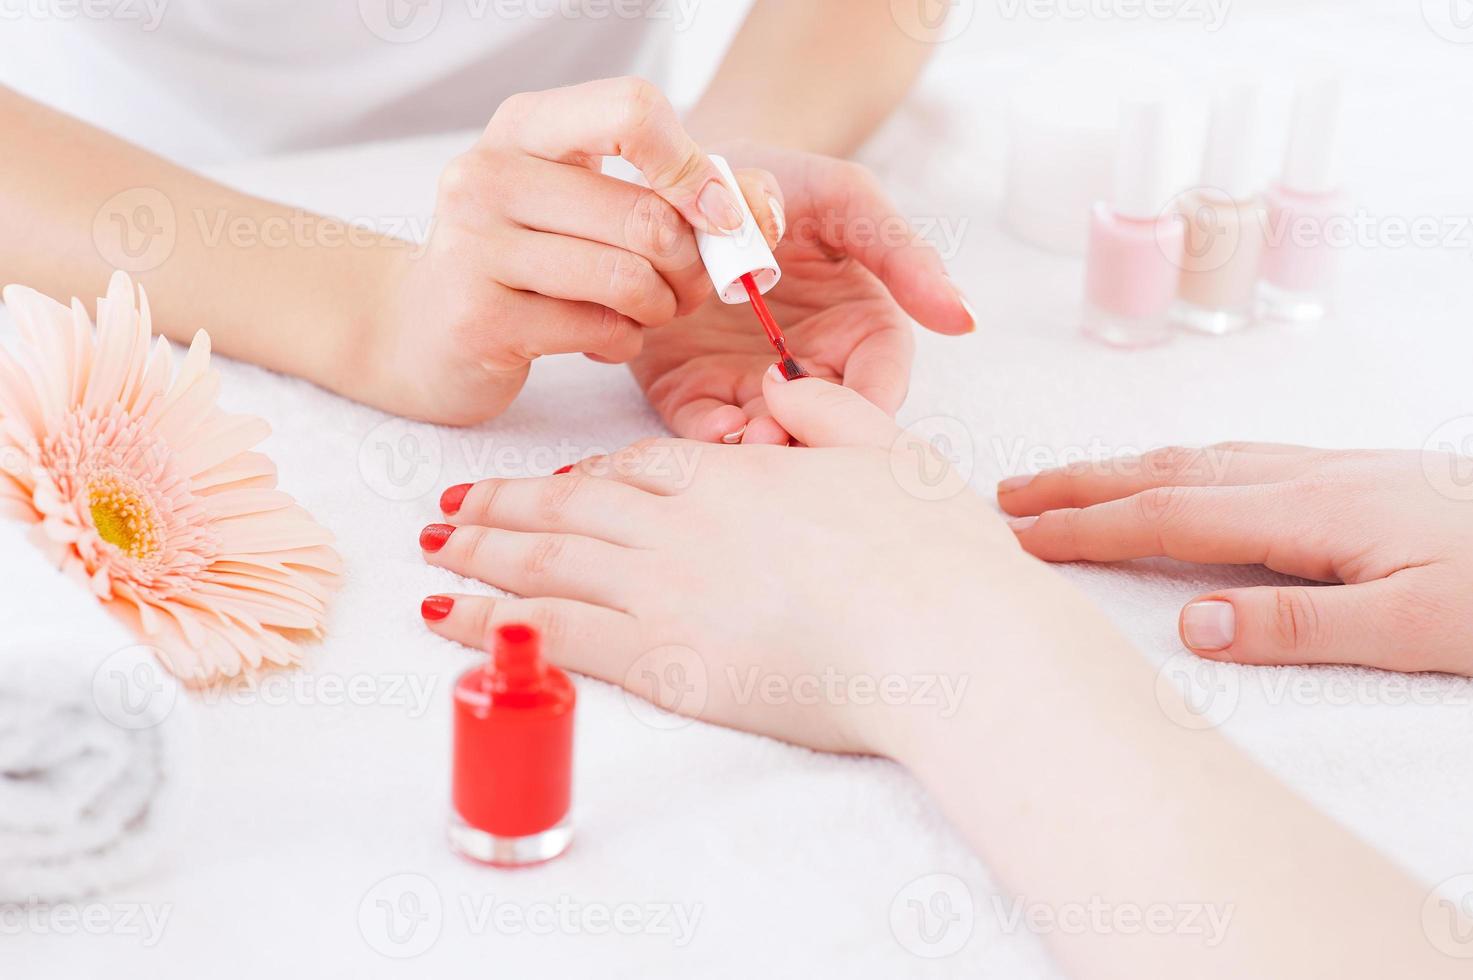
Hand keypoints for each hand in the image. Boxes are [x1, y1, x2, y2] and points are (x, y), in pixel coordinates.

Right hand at [360, 77, 783, 425]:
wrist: (422, 331)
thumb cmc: (527, 261)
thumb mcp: (593, 204)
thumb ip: (683, 194)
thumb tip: (763, 211)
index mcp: (526, 127)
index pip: (632, 110)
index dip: (694, 168)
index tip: (719, 216)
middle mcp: (489, 173)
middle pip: (644, 214)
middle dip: (691, 265)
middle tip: (689, 287)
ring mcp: (475, 246)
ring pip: (626, 277)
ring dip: (661, 308)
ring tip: (646, 312)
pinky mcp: (479, 318)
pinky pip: (598, 330)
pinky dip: (623, 342)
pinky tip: (603, 337)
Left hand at [419, 371, 1035, 755]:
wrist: (945, 639)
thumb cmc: (932, 554)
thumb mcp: (888, 453)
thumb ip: (828, 408)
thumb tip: (783, 380)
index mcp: (733, 475)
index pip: (635, 468)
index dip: (581, 474)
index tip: (546, 482)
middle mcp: (682, 526)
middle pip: (571, 506)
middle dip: (505, 504)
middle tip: (451, 506)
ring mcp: (665, 592)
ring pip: (548, 562)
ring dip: (484, 553)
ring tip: (435, 551)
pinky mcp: (662, 662)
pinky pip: (554, 634)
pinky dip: (492, 622)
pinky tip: (450, 616)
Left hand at [629, 140, 974, 444]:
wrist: (685, 182)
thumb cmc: (777, 183)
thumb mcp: (846, 201)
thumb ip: (903, 254)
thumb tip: (966, 318)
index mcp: (859, 326)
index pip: (881, 379)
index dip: (871, 403)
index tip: (856, 411)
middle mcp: (810, 365)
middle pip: (826, 423)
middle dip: (814, 436)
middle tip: (795, 430)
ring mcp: (750, 382)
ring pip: (768, 435)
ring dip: (765, 445)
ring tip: (752, 435)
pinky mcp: (695, 389)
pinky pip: (706, 426)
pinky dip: (712, 436)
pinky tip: (716, 428)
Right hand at [998, 444, 1472, 674]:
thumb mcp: (1418, 629)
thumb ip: (1300, 625)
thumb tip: (1192, 624)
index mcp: (1308, 514)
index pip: (1168, 519)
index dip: (1086, 528)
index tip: (1018, 537)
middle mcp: (1306, 478)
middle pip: (1166, 473)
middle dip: (1079, 482)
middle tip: (1006, 493)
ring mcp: (1329, 469)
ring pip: (1197, 458)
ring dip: (1119, 469)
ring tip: (1063, 481)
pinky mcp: (1352, 474)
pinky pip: (1234, 457)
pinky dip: (1175, 464)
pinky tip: (1175, 473)